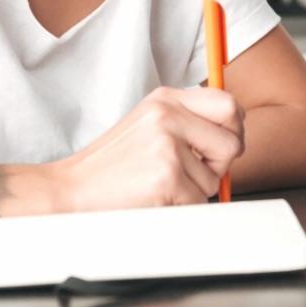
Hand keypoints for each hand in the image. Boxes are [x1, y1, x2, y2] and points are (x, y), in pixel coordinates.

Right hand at [47, 86, 245, 212]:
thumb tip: (233, 133)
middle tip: (196, 171)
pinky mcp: (167, 176)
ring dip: (194, 190)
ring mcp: (168, 145)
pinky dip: (181, 207)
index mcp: (165, 99)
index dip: (233, 129)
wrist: (72, 190)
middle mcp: (168, 115)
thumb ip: (186, 122)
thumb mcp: (147, 125)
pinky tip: (155, 197)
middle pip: (232, 141)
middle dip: (221, 163)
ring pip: (215, 178)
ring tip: (160, 184)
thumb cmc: (109, 166)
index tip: (221, 144)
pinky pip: (199, 201)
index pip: (227, 103)